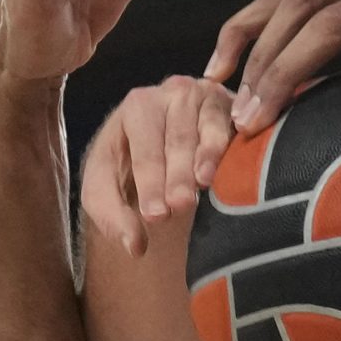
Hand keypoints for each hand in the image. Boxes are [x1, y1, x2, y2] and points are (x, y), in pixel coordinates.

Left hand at [81, 77, 235, 255]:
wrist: (169, 146)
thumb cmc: (135, 167)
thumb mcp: (109, 188)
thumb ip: (113, 216)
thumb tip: (135, 246)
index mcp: (136, 108)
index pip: (143, 147)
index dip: (149, 181)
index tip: (155, 215)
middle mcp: (171, 94)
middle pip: (175, 138)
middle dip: (176, 174)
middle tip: (179, 206)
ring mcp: (205, 96)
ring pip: (206, 130)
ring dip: (203, 159)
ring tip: (201, 186)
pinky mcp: (232, 105)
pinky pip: (230, 126)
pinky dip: (226, 148)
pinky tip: (225, 168)